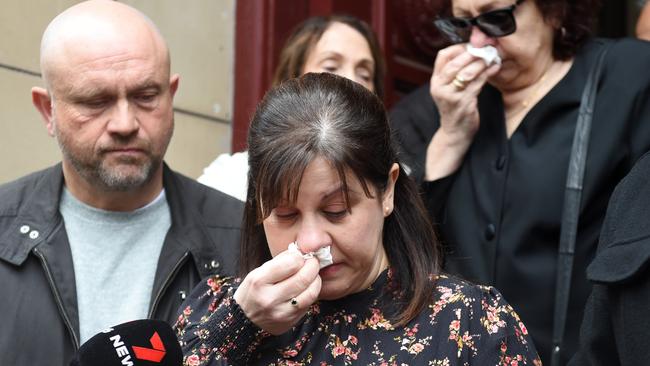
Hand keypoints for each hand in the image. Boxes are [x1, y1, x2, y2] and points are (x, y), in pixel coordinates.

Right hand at [233, 249, 321, 334]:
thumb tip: (300, 252)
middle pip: (303, 278)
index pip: (291, 263)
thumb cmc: (253, 291)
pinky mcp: (290, 321)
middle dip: (313, 266)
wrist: (244, 320)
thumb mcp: (258, 272)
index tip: (301, 255)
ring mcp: (281, 312)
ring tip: (312, 275)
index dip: (300, 256)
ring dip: (316, 279)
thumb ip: (279, 261)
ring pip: (311, 292)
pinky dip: (311, 292)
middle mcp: (270, 298)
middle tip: (312, 262)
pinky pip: (309, 303)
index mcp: (259, 281)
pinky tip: (307, 287)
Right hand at [424, 44, 500, 180]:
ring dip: (481, 63)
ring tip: (492, 57)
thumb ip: (456, 72)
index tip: (473, 45)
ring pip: (466, 73)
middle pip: (454, 64)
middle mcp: (439, 88)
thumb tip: (474, 49)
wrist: (454, 133)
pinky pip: (477, 84)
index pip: (442, 56)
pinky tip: (494, 68)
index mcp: (435, 81)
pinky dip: (487, 74)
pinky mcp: (463, 104)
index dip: (458, 48)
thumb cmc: (455, 108)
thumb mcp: (449, 89)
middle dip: (471, 54)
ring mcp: (450, 96)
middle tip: (486, 48)